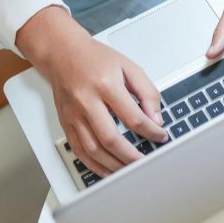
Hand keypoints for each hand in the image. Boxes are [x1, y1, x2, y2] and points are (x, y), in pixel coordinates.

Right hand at [17, 7, 168, 176]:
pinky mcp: (66, 123)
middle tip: (147, 161)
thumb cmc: (95, 58)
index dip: (151, 131)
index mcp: (105, 85)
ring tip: (131, 169)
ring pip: (93, 149)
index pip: (133, 117)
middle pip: (110, 138)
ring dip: (114, 165)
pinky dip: (95, 165)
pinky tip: (109, 169)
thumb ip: (147, 92)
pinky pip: (79, 151)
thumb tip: (156, 119)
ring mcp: (73, 115)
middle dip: (132, 156)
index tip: (161, 136)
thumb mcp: (129, 67)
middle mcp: (86, 101)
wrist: (62, 53)